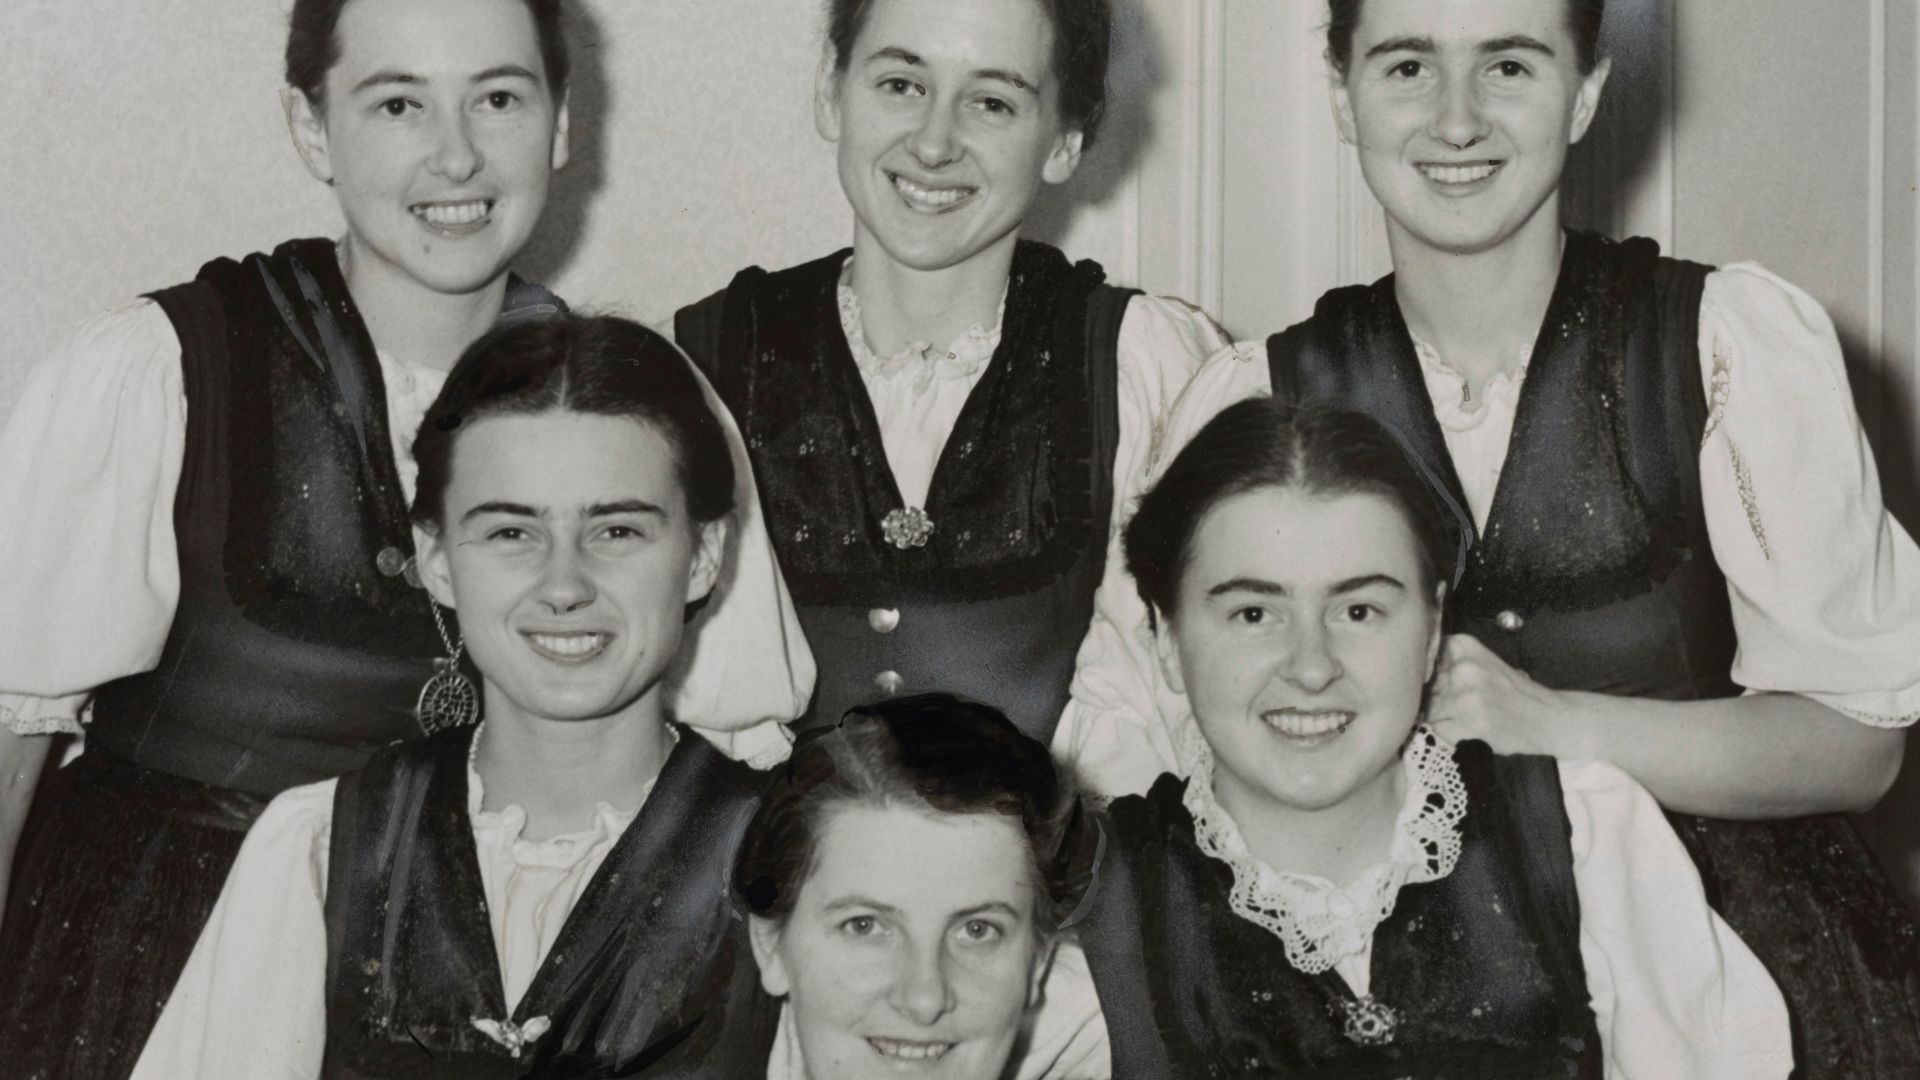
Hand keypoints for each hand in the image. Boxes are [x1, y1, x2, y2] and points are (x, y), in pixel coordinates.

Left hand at [1426, 634, 1569, 755]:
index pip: (1422, 660)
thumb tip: (1408, 675)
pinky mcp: (1469, 722)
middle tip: (1459, 705)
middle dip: (1432, 699)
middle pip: (1423, 687)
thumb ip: (1448, 662)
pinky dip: (1450, 732)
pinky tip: (1471, 728)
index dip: (1424, 677)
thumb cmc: (1512, 690)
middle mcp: (1462, 666)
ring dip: (1441, 717)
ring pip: (1428, 710)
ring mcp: (1465, 695)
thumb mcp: (1481, 661)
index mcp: (1464, 645)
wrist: (1547, 716)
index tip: (1435, 685)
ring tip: (1467, 716)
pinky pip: (1440, 729)